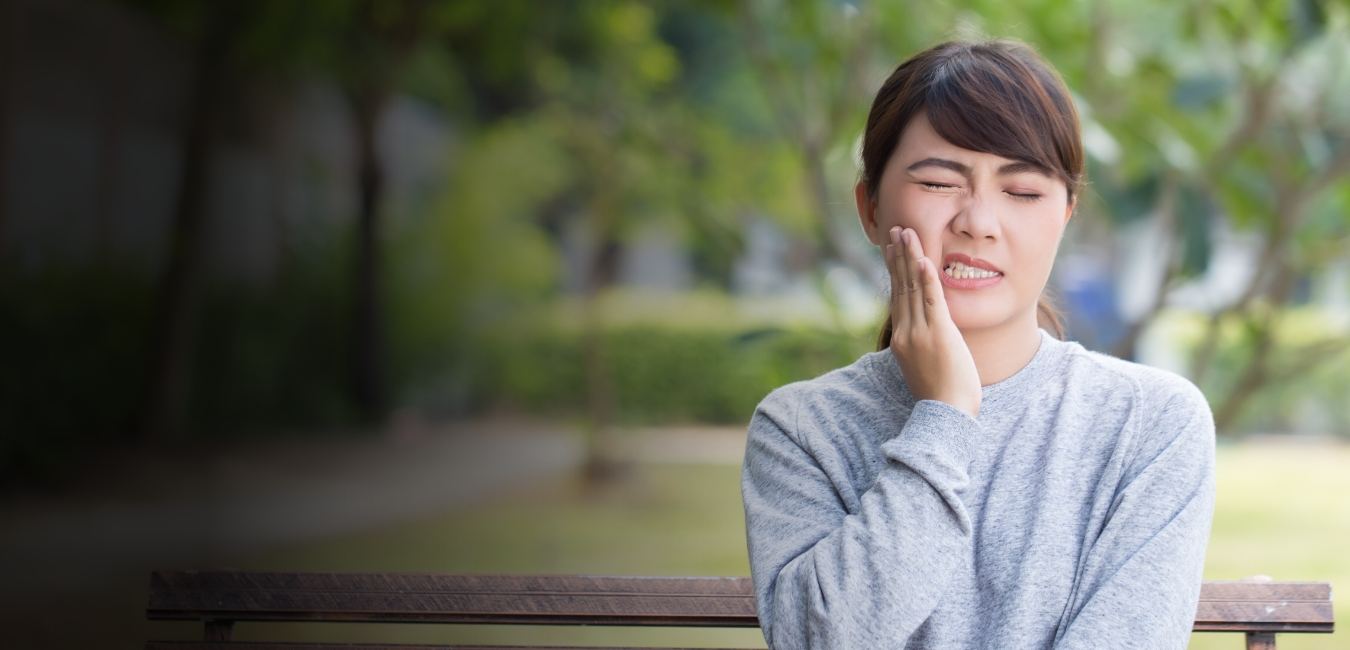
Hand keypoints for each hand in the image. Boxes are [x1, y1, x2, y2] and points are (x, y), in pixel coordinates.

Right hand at [885, 226, 981, 418]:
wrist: (946, 415)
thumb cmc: (941, 397)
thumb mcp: (924, 367)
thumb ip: (921, 346)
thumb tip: (925, 335)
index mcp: (901, 339)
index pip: (897, 297)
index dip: (895, 271)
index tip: (893, 250)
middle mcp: (906, 332)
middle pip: (901, 287)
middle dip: (899, 256)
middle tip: (896, 231)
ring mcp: (920, 333)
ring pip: (913, 288)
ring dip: (911, 258)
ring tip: (907, 234)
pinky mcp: (939, 334)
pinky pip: (932, 300)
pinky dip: (927, 279)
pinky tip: (925, 260)